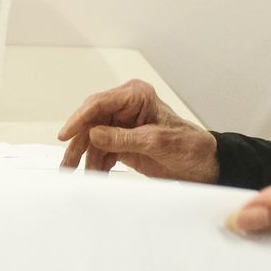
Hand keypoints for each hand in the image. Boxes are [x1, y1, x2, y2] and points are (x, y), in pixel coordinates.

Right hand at [56, 78, 217, 180]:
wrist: (204, 166)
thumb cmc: (189, 146)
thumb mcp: (156, 142)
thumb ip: (123, 138)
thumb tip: (93, 135)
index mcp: (135, 96)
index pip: (99, 103)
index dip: (79, 119)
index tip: (66, 134)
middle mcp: (125, 108)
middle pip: (90, 122)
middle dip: (78, 142)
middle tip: (68, 163)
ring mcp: (122, 125)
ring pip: (92, 139)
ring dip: (85, 157)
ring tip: (76, 174)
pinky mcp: (123, 142)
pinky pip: (101, 151)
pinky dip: (96, 163)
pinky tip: (95, 174)